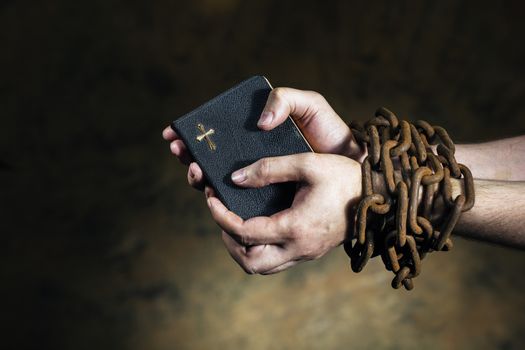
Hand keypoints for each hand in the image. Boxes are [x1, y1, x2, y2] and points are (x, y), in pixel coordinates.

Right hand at [162, 87, 364, 189]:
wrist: (351, 167)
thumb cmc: (329, 133)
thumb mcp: (309, 104)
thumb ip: (284, 99)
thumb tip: (260, 122)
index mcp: (254, 135)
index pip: (217, 134)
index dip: (193, 133)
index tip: (175, 132)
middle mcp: (251, 159)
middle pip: (211, 158)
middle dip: (189, 155)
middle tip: (182, 152)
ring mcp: (257, 181)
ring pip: (218, 182)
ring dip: (198, 177)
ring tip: (196, 171)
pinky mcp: (266, 202)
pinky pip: (238, 203)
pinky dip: (221, 200)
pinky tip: (214, 192)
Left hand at [206, 153, 361, 273]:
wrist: (381, 198)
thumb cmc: (346, 177)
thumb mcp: (308, 164)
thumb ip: (270, 168)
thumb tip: (235, 178)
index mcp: (295, 227)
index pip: (244, 233)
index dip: (221, 216)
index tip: (212, 198)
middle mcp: (298, 248)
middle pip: (249, 262)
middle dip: (228, 241)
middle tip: (222, 215)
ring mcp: (305, 253)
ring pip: (262, 267)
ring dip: (242, 249)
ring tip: (236, 221)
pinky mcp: (310, 251)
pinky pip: (276, 261)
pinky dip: (259, 249)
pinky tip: (259, 225)